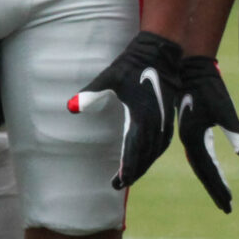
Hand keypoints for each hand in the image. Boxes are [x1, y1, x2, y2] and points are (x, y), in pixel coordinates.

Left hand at [69, 30, 184, 190]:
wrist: (161, 52)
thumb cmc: (132, 64)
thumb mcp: (109, 77)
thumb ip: (90, 94)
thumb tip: (70, 107)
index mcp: (142, 116)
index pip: (134, 151)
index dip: (126, 169)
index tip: (118, 182)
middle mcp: (156, 122)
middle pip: (145, 156)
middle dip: (133, 173)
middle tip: (119, 185)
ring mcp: (165, 120)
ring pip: (155, 152)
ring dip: (144, 165)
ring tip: (131, 176)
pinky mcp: (168, 117)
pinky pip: (161, 143)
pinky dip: (153, 155)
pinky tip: (146, 158)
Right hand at [176, 52, 238, 213]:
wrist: (190, 67)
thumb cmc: (208, 86)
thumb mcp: (224, 108)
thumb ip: (234, 131)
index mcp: (193, 138)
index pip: (207, 171)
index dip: (218, 188)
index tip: (228, 205)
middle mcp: (189, 139)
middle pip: (203, 171)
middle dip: (215, 189)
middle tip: (228, 207)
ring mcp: (190, 133)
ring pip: (200, 163)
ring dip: (211, 179)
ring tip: (222, 193)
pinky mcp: (193, 127)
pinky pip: (200, 153)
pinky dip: (207, 165)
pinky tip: (214, 169)